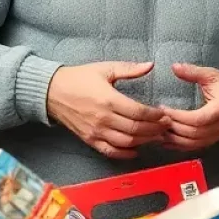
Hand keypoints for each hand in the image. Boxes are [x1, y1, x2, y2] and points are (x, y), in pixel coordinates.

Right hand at [47, 61, 164, 158]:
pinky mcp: (90, 140)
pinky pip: (111, 151)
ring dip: (144, 141)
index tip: (165, 114)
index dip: (155, 116)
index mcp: (109, 100)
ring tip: (156, 137)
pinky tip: (136, 150)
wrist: (52, 92)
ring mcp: (96, 132)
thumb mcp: (105, 69)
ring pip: (126, 142)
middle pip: (136, 129)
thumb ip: (129, 69)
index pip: (139, 112)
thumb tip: (150, 65)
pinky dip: (125, 153)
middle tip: (166, 127)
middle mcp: (103, 119)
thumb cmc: (79, 78)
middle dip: (155, 129)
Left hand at [159, 64, 218, 151]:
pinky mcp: (212, 140)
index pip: (198, 119)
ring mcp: (217, 135)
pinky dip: (179, 145)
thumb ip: (193, 72)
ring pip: (194, 143)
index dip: (179, 116)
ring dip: (174, 139)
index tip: (163, 109)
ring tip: (159, 130)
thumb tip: (174, 67)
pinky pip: (195, 147)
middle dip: (174, 128)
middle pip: (194, 134)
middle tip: (157, 119)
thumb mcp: (211, 74)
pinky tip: (166, 140)